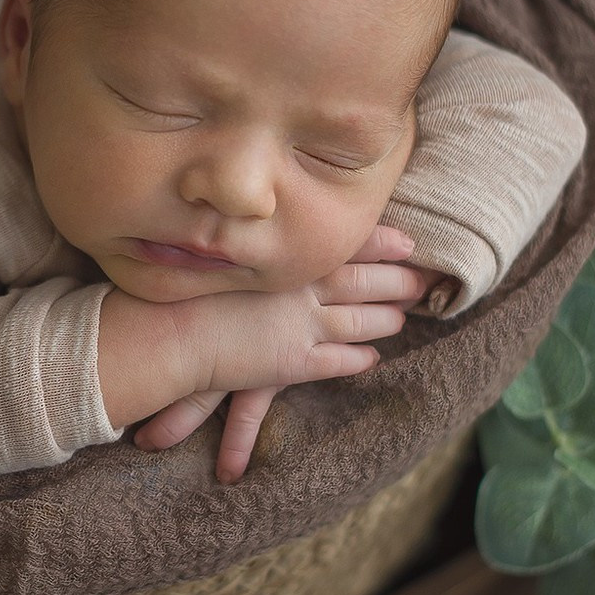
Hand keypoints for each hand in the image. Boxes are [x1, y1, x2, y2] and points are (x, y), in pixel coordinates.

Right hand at [136, 225, 437, 480]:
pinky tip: (371, 357)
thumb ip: (256, 242)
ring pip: (360, 322)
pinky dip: (359, 358)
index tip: (408, 241)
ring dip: (386, 319)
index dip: (382, 242)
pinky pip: (338, 361)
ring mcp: (302, 326)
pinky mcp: (293, 363)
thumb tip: (273, 231)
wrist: (171, 334)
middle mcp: (302, 288)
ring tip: (403, 318)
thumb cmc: (187, 288)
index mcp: (289, 257)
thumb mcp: (225, 251)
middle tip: (424, 280)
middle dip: (398, 281)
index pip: (348, 244)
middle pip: (364, 282)